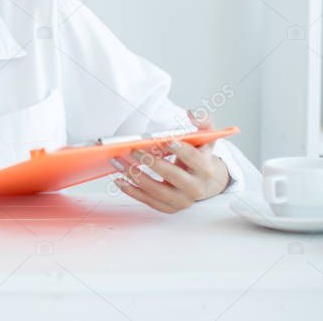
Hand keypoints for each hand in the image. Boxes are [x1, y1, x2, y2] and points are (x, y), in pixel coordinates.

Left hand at [110, 111, 230, 212]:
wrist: (204, 182)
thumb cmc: (199, 156)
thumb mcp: (206, 137)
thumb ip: (203, 121)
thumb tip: (192, 114)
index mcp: (206, 169)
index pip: (193, 158)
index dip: (180, 149)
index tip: (166, 140)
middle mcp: (196, 188)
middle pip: (171, 174)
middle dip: (150, 161)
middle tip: (133, 150)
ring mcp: (182, 201)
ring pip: (155, 189)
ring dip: (133, 174)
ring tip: (117, 161)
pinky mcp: (169, 208)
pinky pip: (147, 201)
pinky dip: (131, 190)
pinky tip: (118, 179)